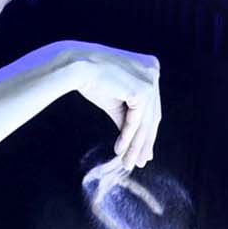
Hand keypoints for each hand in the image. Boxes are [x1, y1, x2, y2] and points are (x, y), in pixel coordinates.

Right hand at [62, 42, 162, 169]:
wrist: (74, 66)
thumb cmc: (91, 80)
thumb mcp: (116, 101)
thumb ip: (129, 119)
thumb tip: (136, 145)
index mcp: (150, 67)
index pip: (151, 107)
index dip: (147, 132)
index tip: (143, 152)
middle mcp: (153, 70)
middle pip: (151, 116)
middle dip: (143, 143)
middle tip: (138, 162)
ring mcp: (150, 79)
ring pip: (145, 122)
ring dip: (135, 145)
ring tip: (127, 163)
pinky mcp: (143, 89)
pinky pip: (136, 121)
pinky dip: (128, 138)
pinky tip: (119, 151)